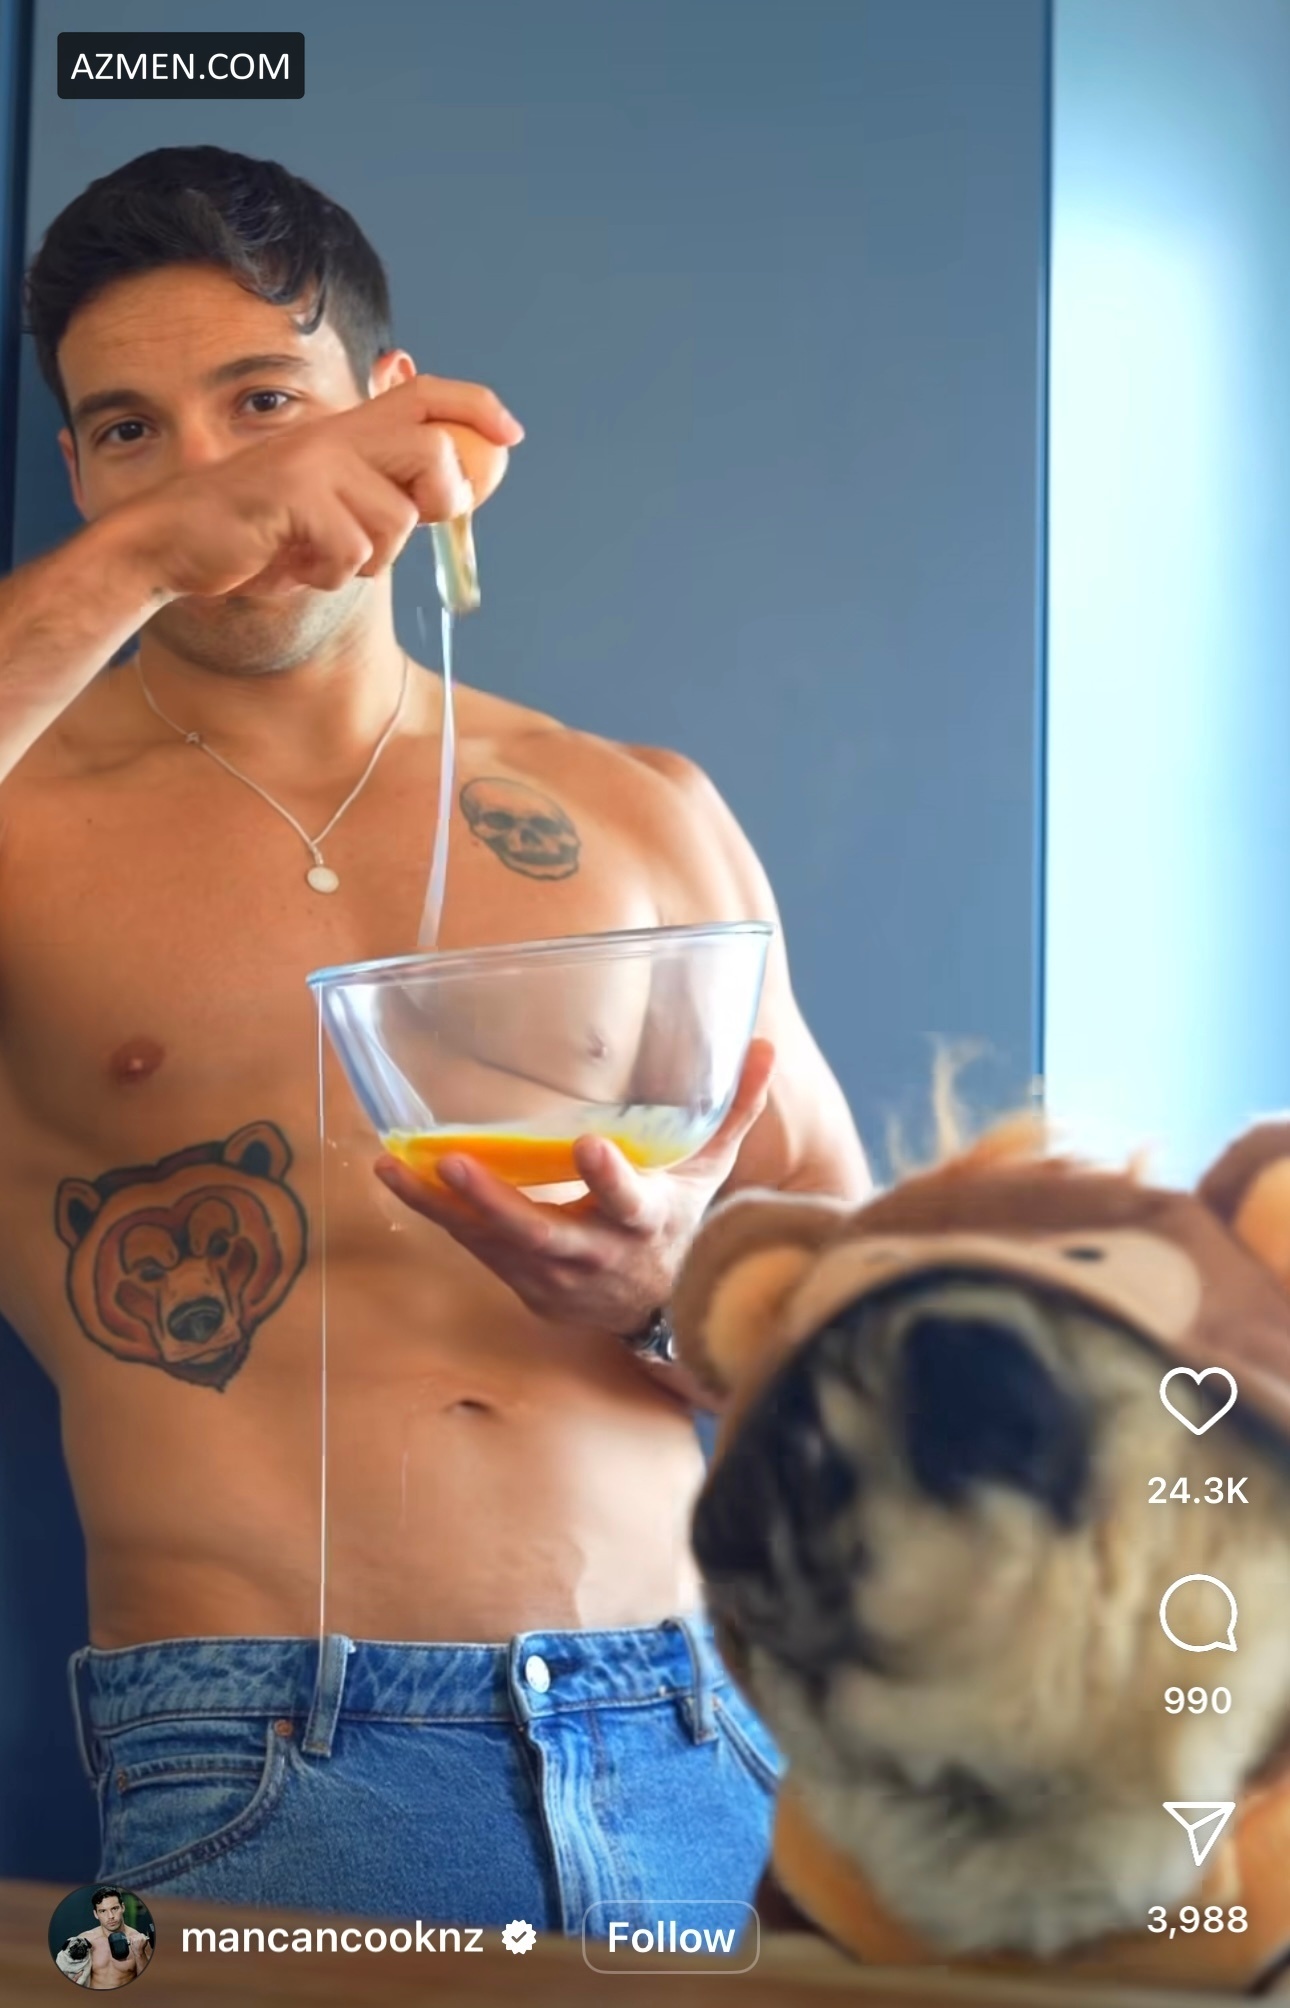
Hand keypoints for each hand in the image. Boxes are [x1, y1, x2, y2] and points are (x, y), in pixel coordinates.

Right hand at [121, 373, 522, 601]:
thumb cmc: (256, 535)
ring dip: (366, 559)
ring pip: (396, 519)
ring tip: (319, 556)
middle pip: (432, 450)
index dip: (476, 408)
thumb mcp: (327, 511)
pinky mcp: (294, 497)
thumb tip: (447, 497)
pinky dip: (329, 575)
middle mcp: (334, 436)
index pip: (424, 395)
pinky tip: (293, 565)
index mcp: (344, 432)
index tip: (512, 436)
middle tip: (402, 527)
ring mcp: (313, 463)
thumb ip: (379, 495)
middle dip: (438, 501)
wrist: (174, 546)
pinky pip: (352, 550)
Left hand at [373, 1039, 775, 1332]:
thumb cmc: (680, 1223)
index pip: (629, 1200)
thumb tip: (763, 1045)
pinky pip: (473, 1248)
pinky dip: (436, 1216)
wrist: (658, 1311)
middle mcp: (596, 1254)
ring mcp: (553, 1276)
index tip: (588, 1145)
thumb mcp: (709, 1171)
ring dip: (440, 1207)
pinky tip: (399, 1177)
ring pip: (491, 1243)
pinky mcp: (521, 1283)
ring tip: (393, 1166)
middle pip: (540, 1232)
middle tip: (454, 1163)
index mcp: (645, 1220)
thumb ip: (733, 1109)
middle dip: (494, 1203)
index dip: (608, 1178)